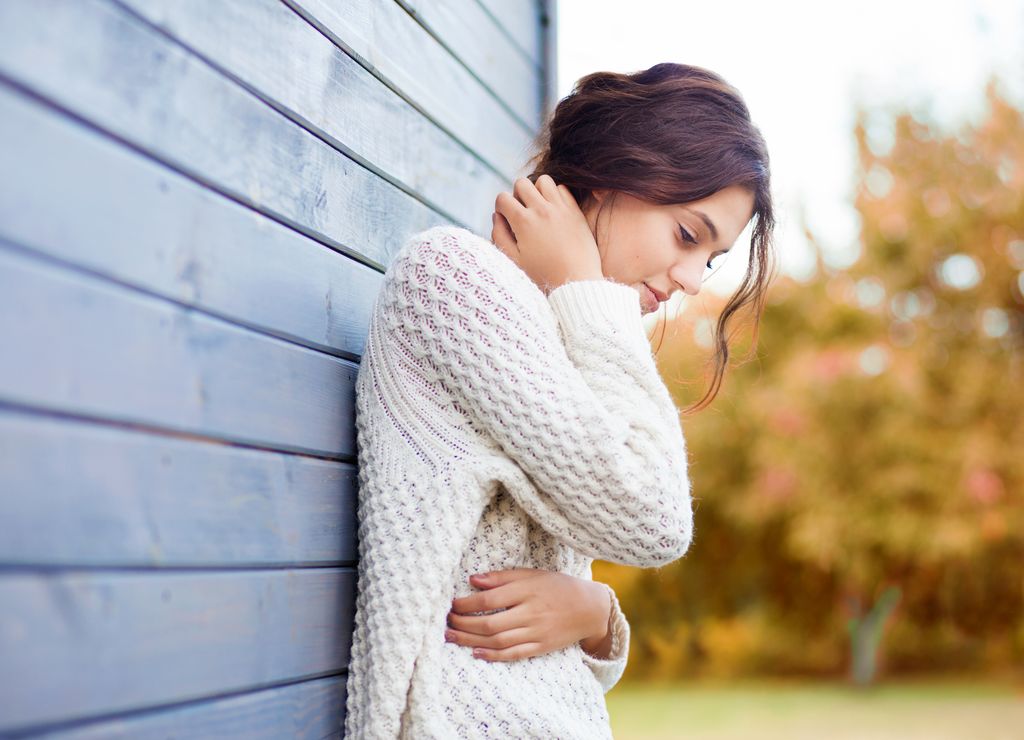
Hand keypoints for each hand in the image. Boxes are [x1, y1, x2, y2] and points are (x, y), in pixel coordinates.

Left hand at [445, 568, 612, 661]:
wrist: (589, 608)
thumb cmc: (557, 587)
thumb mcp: (532, 574)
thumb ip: (502, 577)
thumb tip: (473, 580)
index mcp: (528, 591)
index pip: (490, 599)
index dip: (467, 603)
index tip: (452, 604)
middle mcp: (531, 613)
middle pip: (490, 623)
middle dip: (464, 624)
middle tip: (447, 622)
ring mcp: (536, 632)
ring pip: (498, 641)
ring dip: (471, 641)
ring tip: (451, 637)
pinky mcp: (540, 647)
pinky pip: (513, 654)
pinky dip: (493, 656)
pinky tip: (476, 653)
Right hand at [490, 175, 603, 294]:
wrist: (576, 283)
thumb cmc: (542, 276)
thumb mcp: (514, 260)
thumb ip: (499, 235)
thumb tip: (496, 216)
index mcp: (523, 222)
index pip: (502, 198)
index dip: (500, 208)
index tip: (507, 220)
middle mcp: (541, 210)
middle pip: (521, 183)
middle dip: (517, 195)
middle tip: (522, 213)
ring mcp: (560, 209)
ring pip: (543, 181)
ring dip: (537, 191)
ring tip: (538, 208)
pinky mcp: (575, 212)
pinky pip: (563, 189)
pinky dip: (556, 195)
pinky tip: (554, 211)